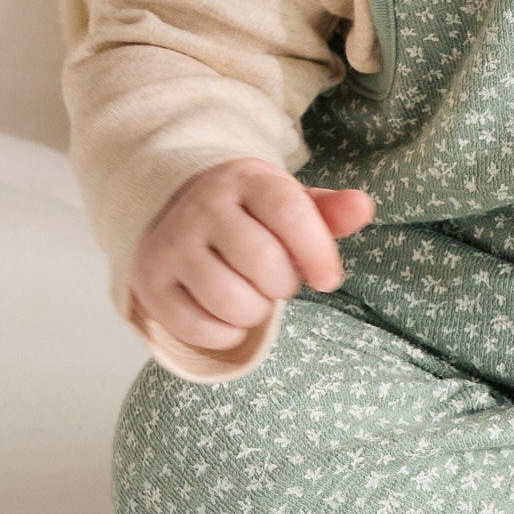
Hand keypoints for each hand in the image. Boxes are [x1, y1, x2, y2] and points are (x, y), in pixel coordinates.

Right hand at [129, 157, 373, 351]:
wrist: (174, 206)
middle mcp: (204, 206)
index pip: (291, 214)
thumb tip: (364, 207)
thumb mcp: (288, 201)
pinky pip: (195, 327)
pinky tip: (229, 317)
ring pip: (230, 300)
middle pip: (263, 262)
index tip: (330, 280)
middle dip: (285, 285)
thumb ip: (329, 210)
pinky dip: (224, 334)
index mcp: (246, 179)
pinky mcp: (150, 281)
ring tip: (255, 298)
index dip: (318, 253)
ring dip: (255, 313)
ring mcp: (172, 243)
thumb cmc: (250, 212)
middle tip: (280, 282)